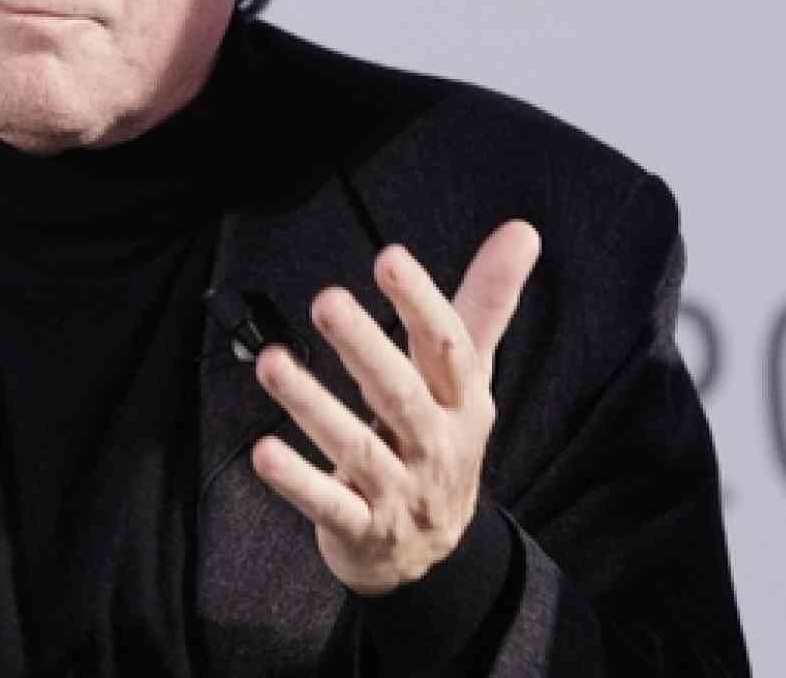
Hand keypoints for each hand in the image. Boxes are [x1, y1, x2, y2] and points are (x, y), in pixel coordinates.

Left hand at [250, 220, 540, 595]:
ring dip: (311, 404)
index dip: (421, 303)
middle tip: (326, 300)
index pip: (448, 348)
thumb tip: (522, 230)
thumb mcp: (470, 378)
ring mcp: (399, 490)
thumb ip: (485, 304)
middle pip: (400, 393)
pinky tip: (262, 453)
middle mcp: (434, 445)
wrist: (436, 555)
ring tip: (272, 364)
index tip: (390, 259)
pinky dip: (296, 481)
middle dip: (363, 346)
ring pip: (355, 446)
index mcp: (462, 402)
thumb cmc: (442, 441)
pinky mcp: (362, 527)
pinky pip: (328, 504)